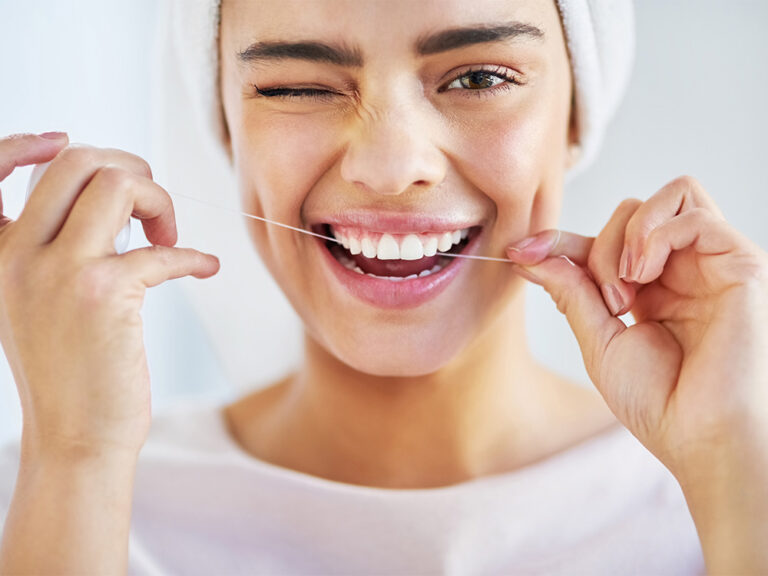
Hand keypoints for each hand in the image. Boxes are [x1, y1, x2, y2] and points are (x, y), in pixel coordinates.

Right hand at [0, 133, 219, 459]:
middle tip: (149, 204)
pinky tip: (206, 267)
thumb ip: (53, 250)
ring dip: (159, 200)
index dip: (27, 143)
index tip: (68, 141)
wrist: (75, 438)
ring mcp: (58, 273)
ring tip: (168, 235)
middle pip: (76, 162)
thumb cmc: (70, 372)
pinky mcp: (104, 296)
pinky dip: (193, 255)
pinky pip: (161, 250)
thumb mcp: (38, 303)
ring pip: (117, 185)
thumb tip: (109, 199)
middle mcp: (19, 255)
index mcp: (0, 253)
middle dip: (127, 168)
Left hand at [505, 176, 767, 485]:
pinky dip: (657, 234)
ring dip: (629, 234)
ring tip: (625, 287)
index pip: (605, 239)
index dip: (560, 240)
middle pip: (633, 211)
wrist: (699, 436)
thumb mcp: (599, 340)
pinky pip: (694, 214)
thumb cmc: (658, 401)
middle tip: (606, 300)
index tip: (520, 252)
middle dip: (599, 245)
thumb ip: (572, 292)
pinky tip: (644, 278)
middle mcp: (684, 270)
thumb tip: (530, 255)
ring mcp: (713, 264)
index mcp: (653, 289)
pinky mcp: (741, 263)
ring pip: (669, 197)